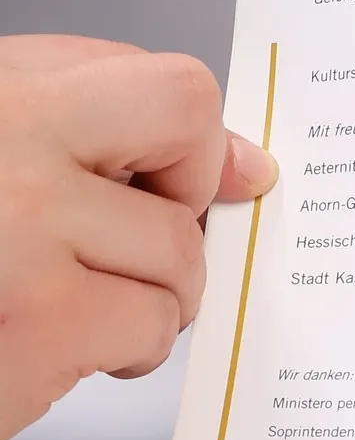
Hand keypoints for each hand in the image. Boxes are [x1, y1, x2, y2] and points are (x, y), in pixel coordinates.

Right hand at [0, 35, 277, 439]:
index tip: (173, 179)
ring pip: (176, 262)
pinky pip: (143, 329)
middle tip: (133, 247)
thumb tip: (245, 162)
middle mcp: (13, 150)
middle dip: (183, 215)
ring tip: (70, 303)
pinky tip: (52, 345)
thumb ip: (104, 124)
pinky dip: (120, 351)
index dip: (188, 144)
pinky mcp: (33, 328)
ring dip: (146, 298)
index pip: (173, 87)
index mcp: (7, 95)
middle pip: (189, 165)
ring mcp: (22, 238)